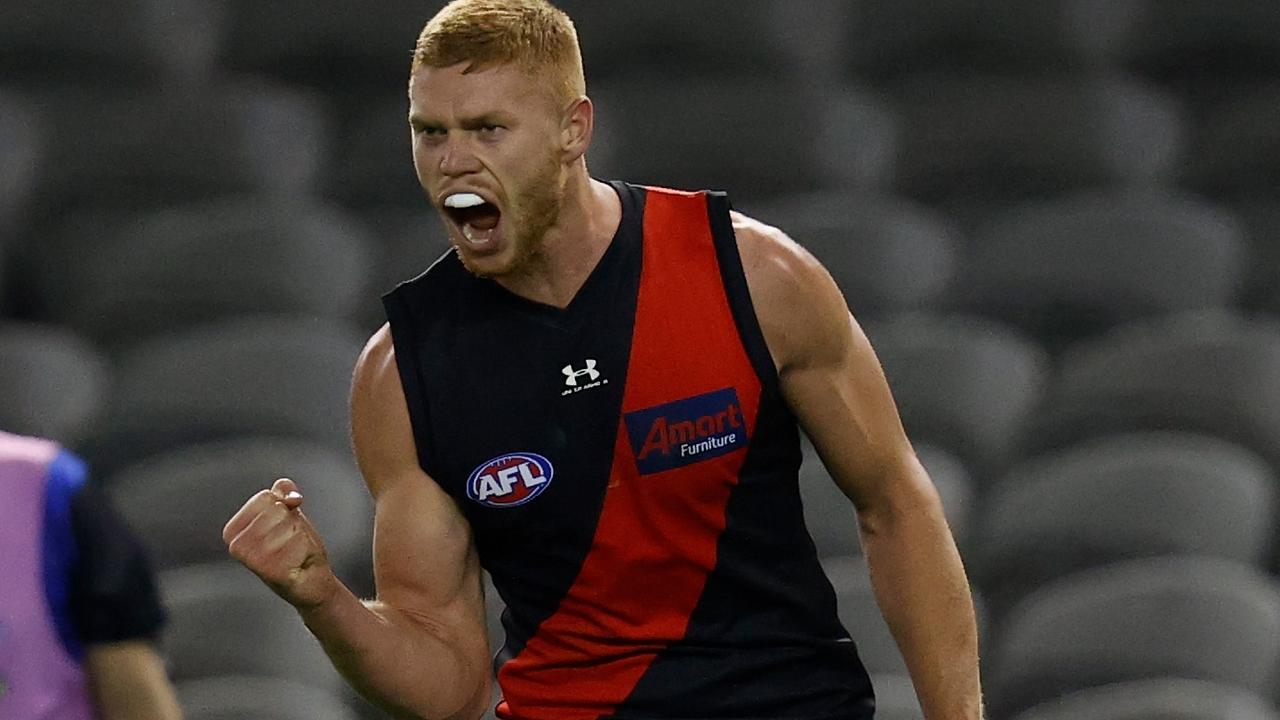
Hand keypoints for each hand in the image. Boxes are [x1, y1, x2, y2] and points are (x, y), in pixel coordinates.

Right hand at [223, 478, 336, 608]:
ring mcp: (252, 560)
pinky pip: (298, 542)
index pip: (264, 497)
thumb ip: (282, 492)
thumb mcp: (287, 513)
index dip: (283, 506)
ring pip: (289, 525)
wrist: (311, 580)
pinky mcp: (271, 572)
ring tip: (294, 551)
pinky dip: (306, 548)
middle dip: (292, 522)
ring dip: (300, 536)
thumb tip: (287, 491)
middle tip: (291, 540)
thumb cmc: (296, 547)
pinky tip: (300, 561)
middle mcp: (237, 546)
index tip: (283, 523)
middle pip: (277, 510)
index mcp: (233, 530)